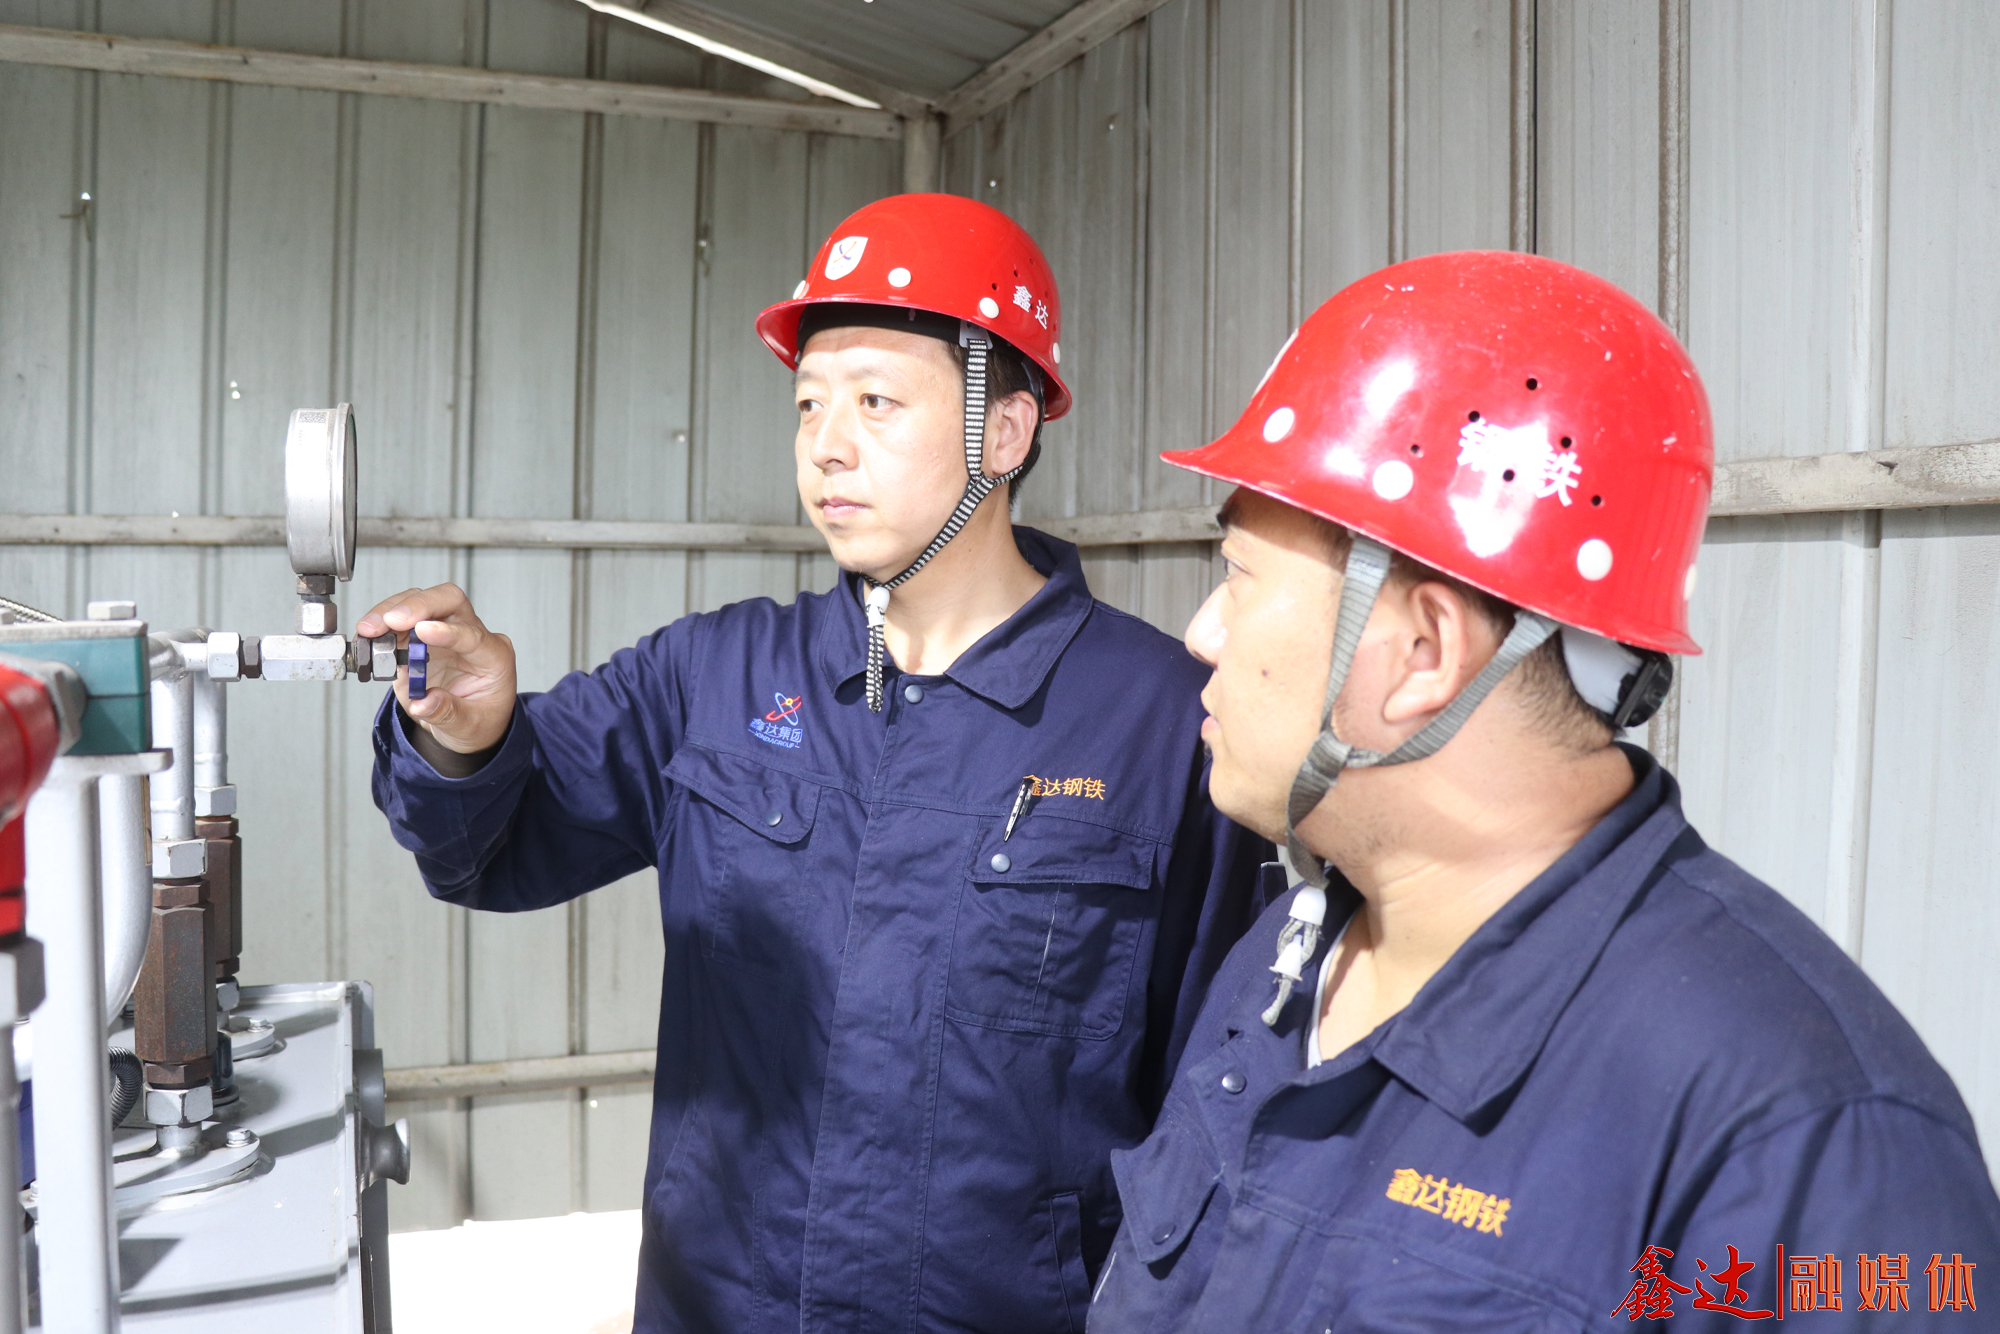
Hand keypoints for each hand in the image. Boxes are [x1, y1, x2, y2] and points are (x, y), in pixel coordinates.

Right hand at [356, 584, 515, 753]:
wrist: (464, 724)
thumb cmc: (477, 720)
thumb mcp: (470, 727)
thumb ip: (447, 713)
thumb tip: (422, 703)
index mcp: (494, 656)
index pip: (473, 635)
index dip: (447, 631)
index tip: (422, 630)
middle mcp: (470, 635)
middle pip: (449, 600)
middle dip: (418, 605)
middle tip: (391, 619)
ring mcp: (443, 631)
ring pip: (420, 601)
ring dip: (391, 610)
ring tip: (369, 630)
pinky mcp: (417, 636)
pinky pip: (398, 619)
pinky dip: (380, 623)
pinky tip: (366, 636)